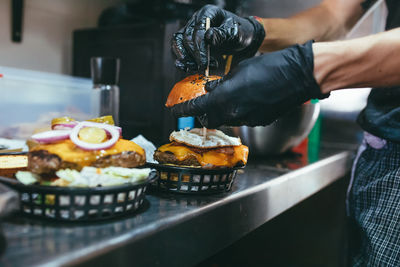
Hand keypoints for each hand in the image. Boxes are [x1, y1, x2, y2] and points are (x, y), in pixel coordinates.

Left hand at [170, 41, 328, 127]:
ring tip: (229, 97)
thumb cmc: (268, 67)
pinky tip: (247, 100)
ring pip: (227, 119)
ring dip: (223, 111)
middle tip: (203, 106)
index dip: (183, 110)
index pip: (197, 108)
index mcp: (224, 99)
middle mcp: (234, 114)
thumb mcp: (239, 70)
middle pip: (211, 120)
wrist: (297, 76)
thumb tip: (211, 88)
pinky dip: (239, 112)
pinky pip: (243, 119)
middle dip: (204, 114)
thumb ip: (222, 83)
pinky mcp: (260, 121)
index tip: (174, 111)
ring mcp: (248, 120)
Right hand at [172, 5, 264, 70]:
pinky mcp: (189, 42)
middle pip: (185, 37)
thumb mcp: (236, 32)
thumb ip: (223, 34)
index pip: (197, 29)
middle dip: (193, 55)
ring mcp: (191, 30)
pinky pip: (179, 50)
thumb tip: (208, 36)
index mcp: (208, 13)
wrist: (241, 38)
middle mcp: (196, 20)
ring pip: (178, 43)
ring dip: (184, 58)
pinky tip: (188, 68)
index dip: (199, 47)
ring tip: (194, 68)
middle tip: (203, 67)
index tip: (204, 62)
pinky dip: (182, 60)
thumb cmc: (240, 32)